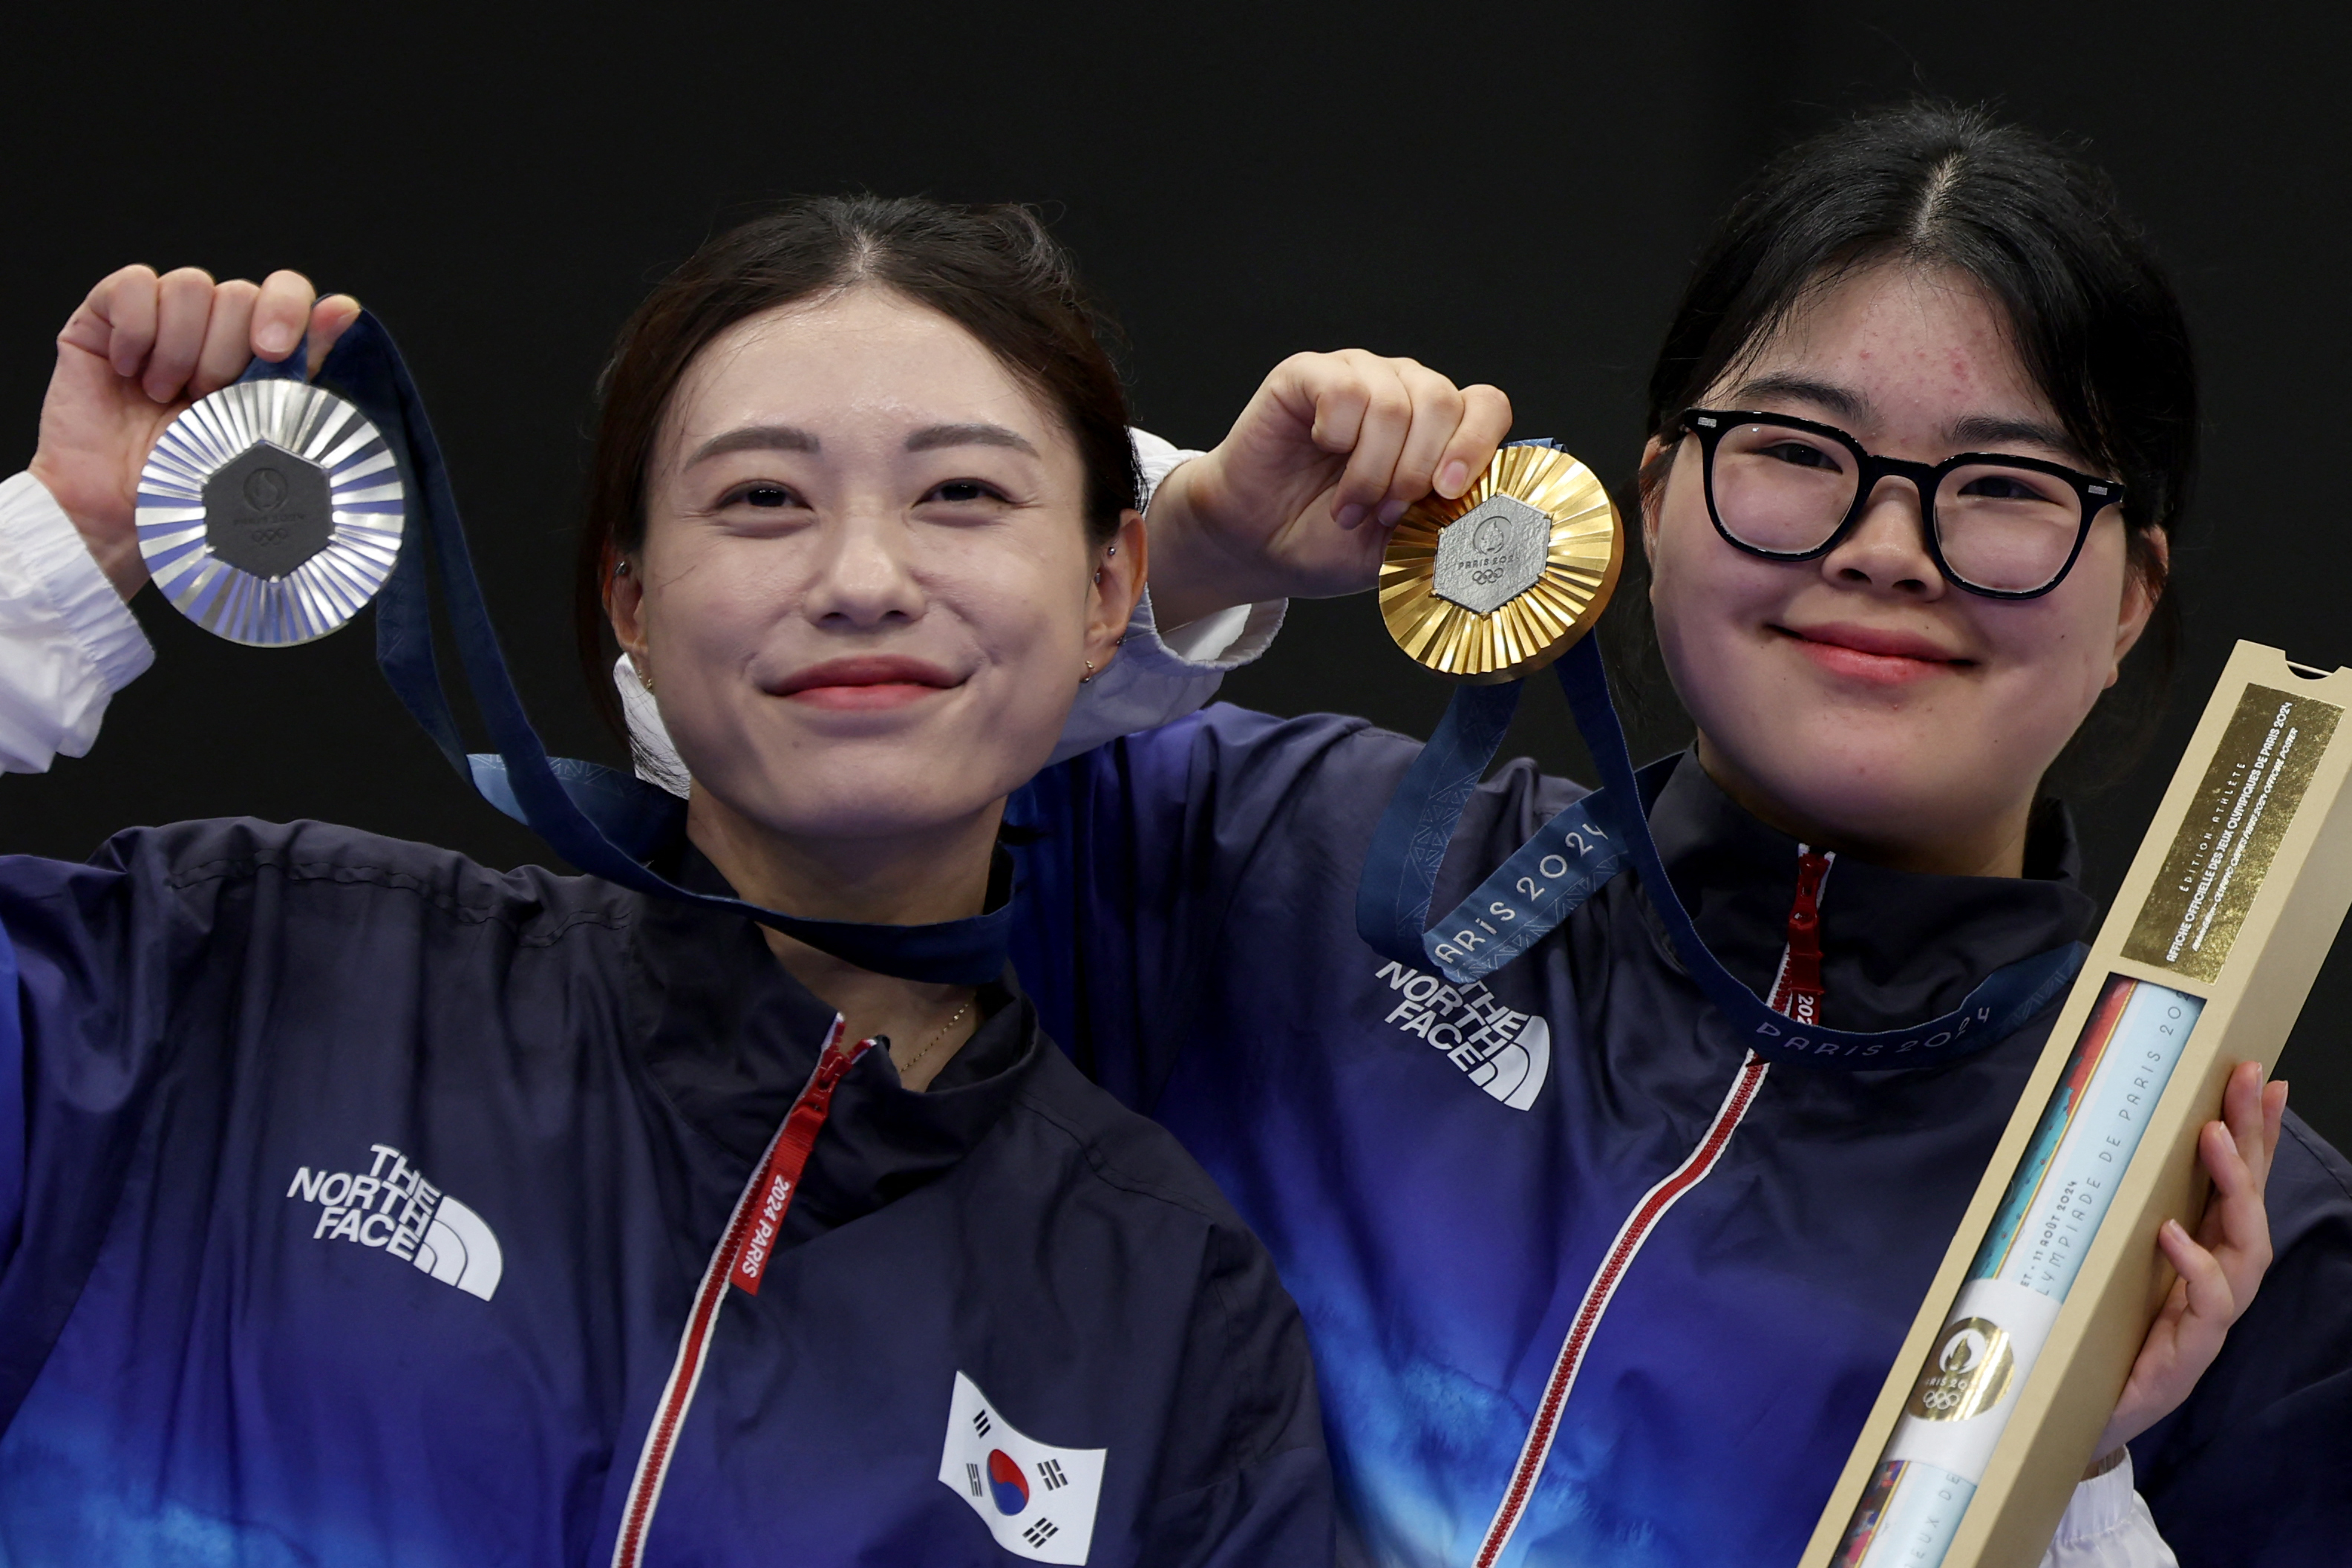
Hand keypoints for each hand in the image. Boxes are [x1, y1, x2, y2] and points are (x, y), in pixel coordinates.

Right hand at [28, 266, 360, 599]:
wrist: (124, 511)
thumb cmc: (195, 482)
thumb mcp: (263, 427)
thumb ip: (301, 365)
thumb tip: (345, 308)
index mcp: (257, 353)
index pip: (286, 291)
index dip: (287, 308)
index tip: (274, 351)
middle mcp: (212, 330)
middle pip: (239, 292)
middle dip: (227, 351)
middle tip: (205, 397)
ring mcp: (159, 320)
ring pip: (189, 285)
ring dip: (180, 348)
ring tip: (162, 395)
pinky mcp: (105, 319)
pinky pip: (132, 285)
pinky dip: (135, 329)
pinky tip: (129, 371)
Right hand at [1142, 350, 1510, 630]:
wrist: (1259, 545)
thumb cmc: (1328, 541)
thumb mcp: (1400, 548)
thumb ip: (1445, 527)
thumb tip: (1489, 522)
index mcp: (1437, 428)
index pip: (1486, 406)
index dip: (1476, 444)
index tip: (1447, 491)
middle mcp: (1404, 390)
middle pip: (1442, 402)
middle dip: (1415, 471)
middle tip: (1384, 513)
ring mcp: (1359, 375)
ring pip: (1393, 403)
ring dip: (1369, 470)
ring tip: (1348, 506)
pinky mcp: (1309, 374)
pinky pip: (1344, 389)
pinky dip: (1336, 434)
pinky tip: (1321, 451)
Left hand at [2092, 1061, 2286, 1460]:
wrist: (2076, 1413)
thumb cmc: (2093, 1328)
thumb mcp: (2101, 1254)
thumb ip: (2112, 1209)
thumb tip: (2104, 1143)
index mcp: (2202, 1249)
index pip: (2239, 1181)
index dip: (2256, 1130)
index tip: (2263, 1075)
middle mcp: (2216, 1278)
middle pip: (2250, 1200)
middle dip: (2253, 1138)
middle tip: (2246, 1082)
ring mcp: (2208, 1317)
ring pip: (2245, 1246)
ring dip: (2233, 1187)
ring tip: (2212, 1137)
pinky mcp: (2188, 1354)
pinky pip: (2208, 1305)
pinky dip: (2197, 1266)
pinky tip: (2174, 1233)